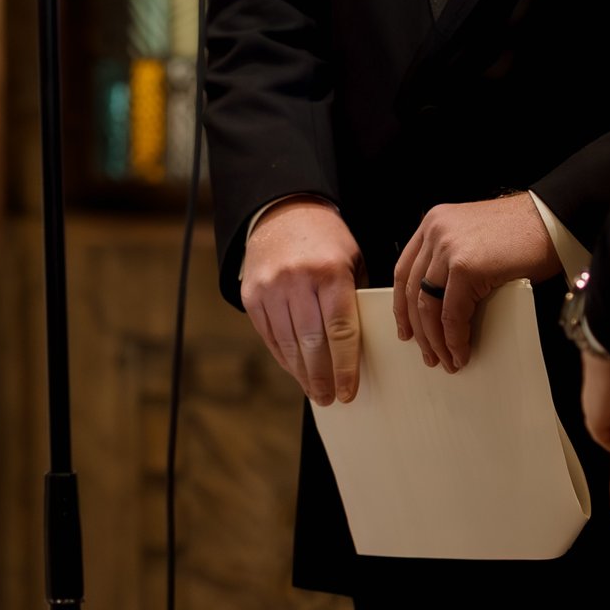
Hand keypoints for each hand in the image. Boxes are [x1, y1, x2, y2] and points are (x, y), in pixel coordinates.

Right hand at [240, 199, 365, 405]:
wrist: (283, 211)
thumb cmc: (327, 241)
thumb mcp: (351, 261)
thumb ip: (354, 301)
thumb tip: (358, 350)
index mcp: (329, 271)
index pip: (340, 330)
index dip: (345, 367)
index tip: (348, 390)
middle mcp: (297, 280)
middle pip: (312, 343)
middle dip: (322, 377)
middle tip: (331, 398)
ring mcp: (270, 287)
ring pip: (288, 343)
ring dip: (302, 373)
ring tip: (314, 391)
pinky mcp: (251, 294)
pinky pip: (268, 334)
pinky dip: (283, 356)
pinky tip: (295, 369)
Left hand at [391, 194, 562, 371]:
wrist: (552, 220)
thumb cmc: (526, 232)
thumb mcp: (476, 240)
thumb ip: (454, 261)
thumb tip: (446, 305)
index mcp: (434, 223)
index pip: (405, 270)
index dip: (402, 305)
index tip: (407, 329)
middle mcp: (435, 232)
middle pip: (413, 291)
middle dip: (419, 329)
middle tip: (429, 353)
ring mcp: (447, 248)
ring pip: (427, 306)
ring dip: (436, 340)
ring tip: (446, 359)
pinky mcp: (465, 267)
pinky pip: (452, 313)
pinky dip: (455, 338)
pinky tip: (461, 352)